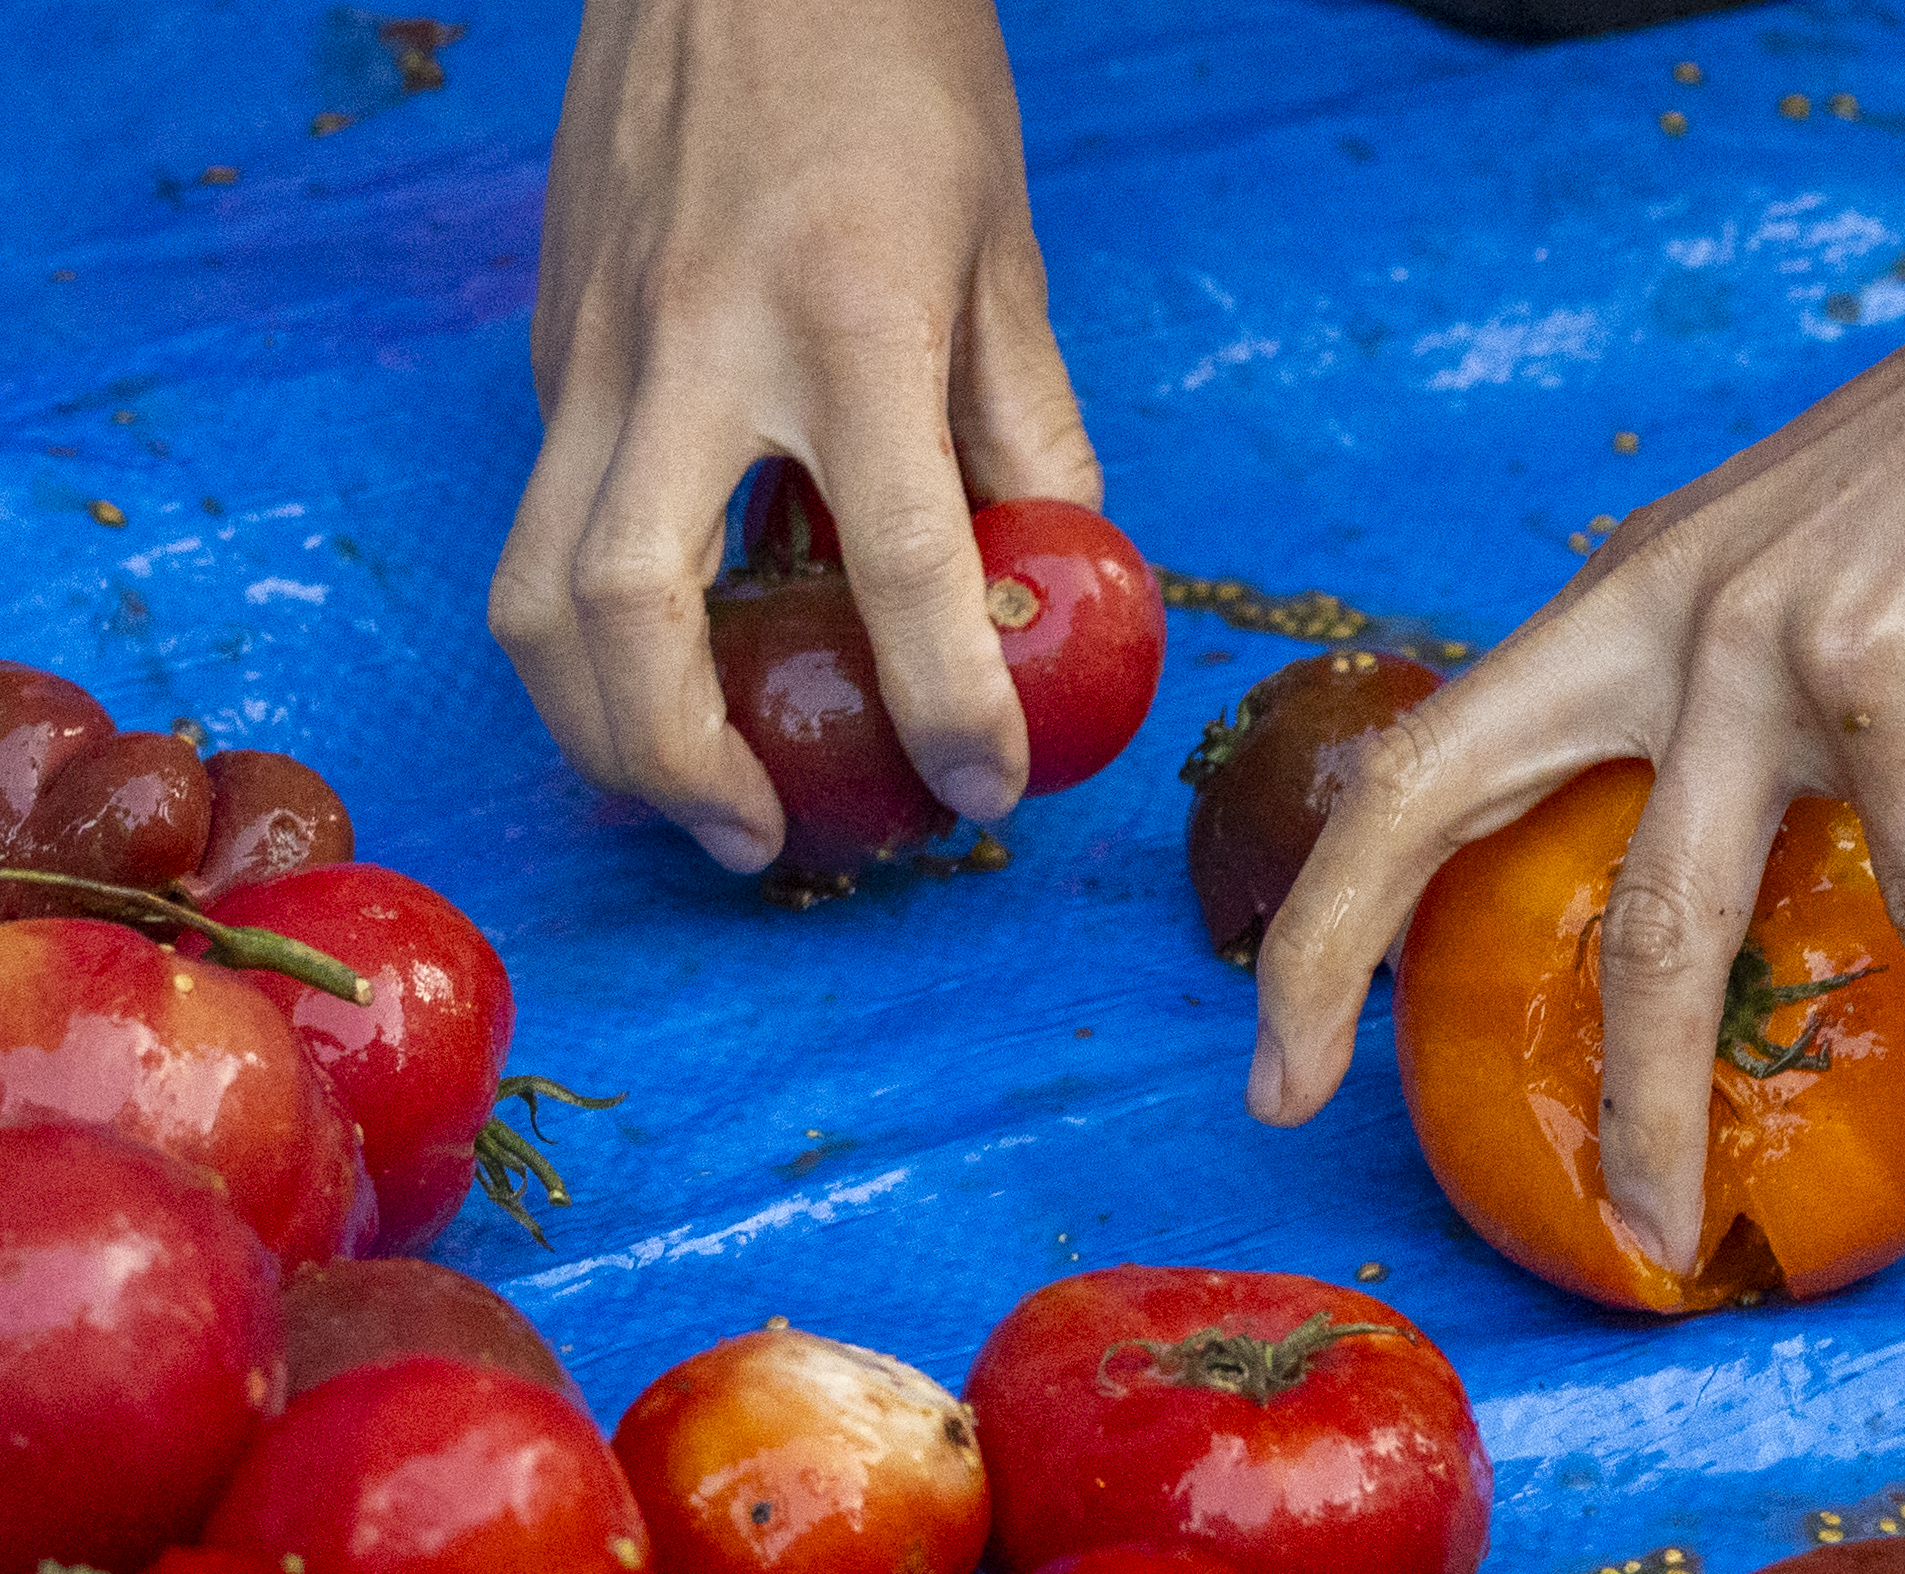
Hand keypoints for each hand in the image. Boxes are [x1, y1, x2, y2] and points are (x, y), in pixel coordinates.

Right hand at [489, 0, 1098, 869]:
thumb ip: (1027, 434)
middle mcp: (697, 339)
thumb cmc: (893, 62)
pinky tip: (665, 667)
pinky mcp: (549, 348)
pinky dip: (589, 634)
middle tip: (764, 841)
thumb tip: (1047, 597)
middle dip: (686, 765)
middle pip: (631, 610)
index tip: (984, 787)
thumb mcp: (1003, 247)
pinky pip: (542, 523)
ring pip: (533, 591)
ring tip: (691, 793)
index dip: (950, 704)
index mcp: (849, 313)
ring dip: (598, 732)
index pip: (900, 561)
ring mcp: (596, 346)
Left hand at [1249, 184, 1904, 1270]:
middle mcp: (1661, 618)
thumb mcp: (1850, 616)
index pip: (1417, 766)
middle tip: (1306, 1122)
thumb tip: (1830, 905)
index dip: (1323, 914)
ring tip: (1667, 1230)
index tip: (1279, 1057)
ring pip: (1672, 925)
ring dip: (1659, 1103)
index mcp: (1624, 605)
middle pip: (1452, 822)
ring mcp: (1771, 642)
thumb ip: (1805, 759)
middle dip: (1361, 985)